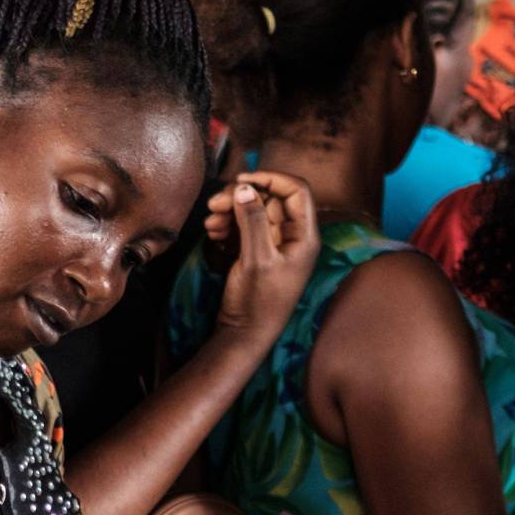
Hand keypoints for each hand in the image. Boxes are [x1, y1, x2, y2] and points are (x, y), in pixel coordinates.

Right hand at [204, 171, 320, 341]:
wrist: (245, 335)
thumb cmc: (259, 302)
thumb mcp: (257, 259)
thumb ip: (252, 221)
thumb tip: (244, 188)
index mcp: (304, 236)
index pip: (296, 191)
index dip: (271, 179)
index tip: (242, 180)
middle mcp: (292, 236)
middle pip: (270, 198)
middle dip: (242, 196)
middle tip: (215, 203)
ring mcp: (273, 243)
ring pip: (253, 211)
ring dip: (230, 210)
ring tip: (210, 222)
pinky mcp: (256, 251)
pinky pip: (243, 227)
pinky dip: (228, 225)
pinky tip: (213, 233)